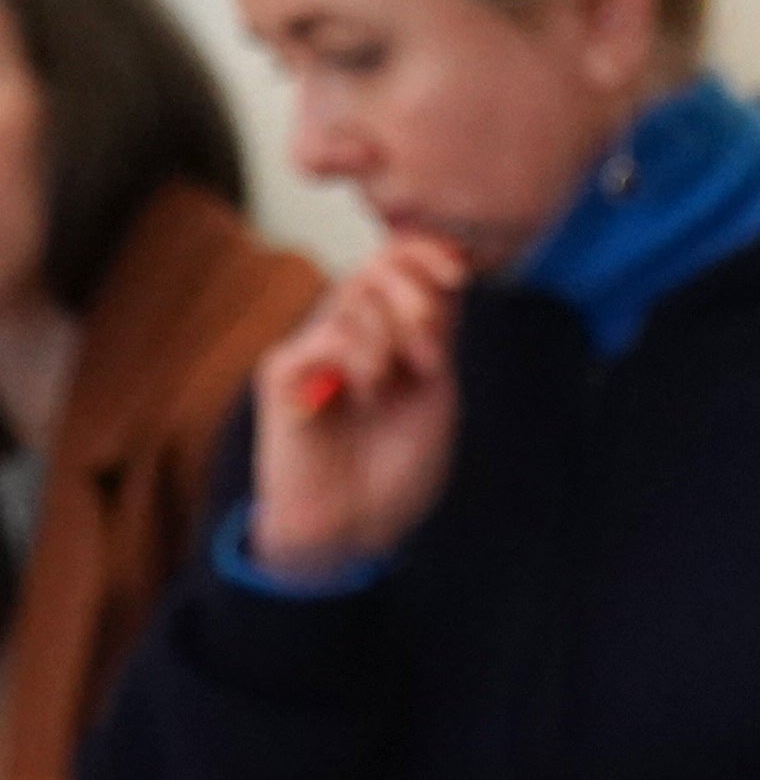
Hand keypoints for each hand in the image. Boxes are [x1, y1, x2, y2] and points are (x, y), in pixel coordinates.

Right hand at [243, 236, 474, 581]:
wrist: (351, 527)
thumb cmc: (395, 470)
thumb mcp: (435, 395)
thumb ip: (438, 336)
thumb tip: (449, 272)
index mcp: (388, 338)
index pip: (397, 266)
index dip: (425, 252)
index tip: (458, 272)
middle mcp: (346, 335)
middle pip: (374, 268)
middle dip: (414, 298)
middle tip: (428, 357)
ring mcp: (311, 349)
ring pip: (353, 299)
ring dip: (389, 341)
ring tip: (386, 394)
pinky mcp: (281, 372)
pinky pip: (325, 334)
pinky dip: (357, 359)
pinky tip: (363, 396)